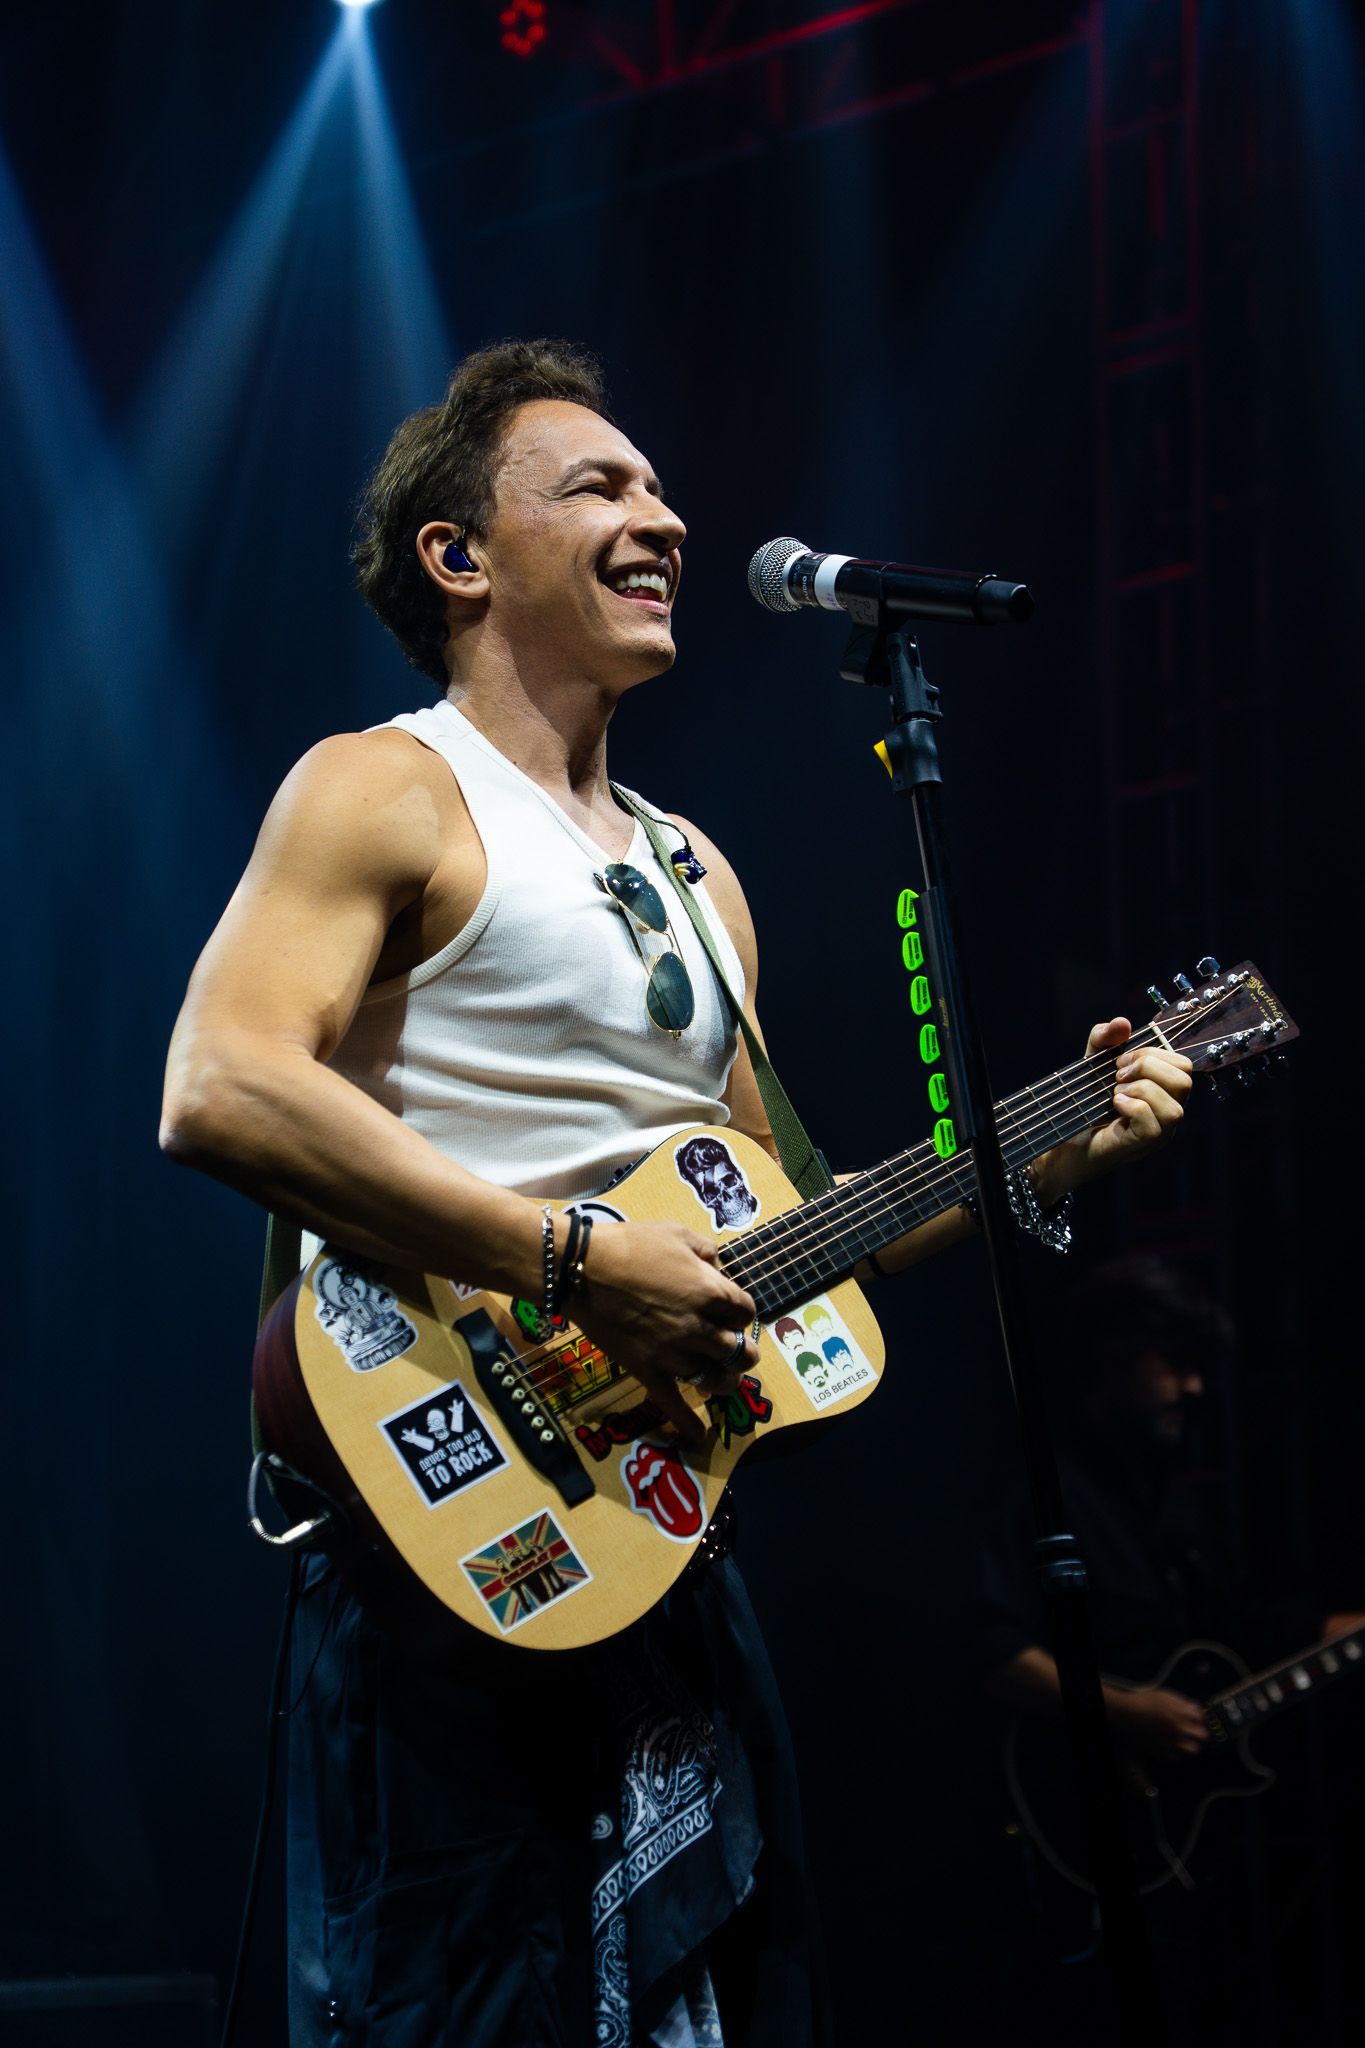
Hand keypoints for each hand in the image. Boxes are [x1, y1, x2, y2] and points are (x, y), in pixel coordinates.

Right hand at [569, 1219, 758, 1442]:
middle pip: (738, 1350)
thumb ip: (705, 1250)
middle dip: (742, 1349)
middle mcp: (698, 1327)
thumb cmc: (629, 1245)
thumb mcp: (675, 1232)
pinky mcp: (647, 1371)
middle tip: (735, 1347)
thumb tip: (717, 1266)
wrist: (580, 1269)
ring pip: (715, 1379)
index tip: (730, 1309)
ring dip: (725, 1379)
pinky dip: (688, 1424)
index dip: (741, 1311)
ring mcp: (672, 1353)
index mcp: (710, 1291)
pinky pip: (673, 1405)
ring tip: (724, 1377)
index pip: (746, 1311)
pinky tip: (699, 1436)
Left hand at [1034, 1016, 1192, 1201]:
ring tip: (1116, 1093)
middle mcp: (1168, 1111)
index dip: (1152, 1054)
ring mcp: (1160, 1132)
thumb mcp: (1093, 1061)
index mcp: (1165, 1090)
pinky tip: (1114, 1106)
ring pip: (1174, 1108)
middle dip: (1147, 1067)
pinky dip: (1131, 1107)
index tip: (1120, 1061)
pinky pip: (1153, 1125)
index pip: (1183, 1065)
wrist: (1064, 1137)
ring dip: (1140, 1091)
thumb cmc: (1085, 1101)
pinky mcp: (1143, 1145)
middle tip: (1117, 1075)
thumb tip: (1122, 1023)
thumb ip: (1105, 1038)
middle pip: (1185, 1081)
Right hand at [1108, 1684, 1208, 1760]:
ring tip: (1185, 1739)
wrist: (1127, 1713)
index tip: (1197, 1715)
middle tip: (1193, 1728)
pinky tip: (1171, 1746)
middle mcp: (1181, 1729)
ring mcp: (1173, 1742)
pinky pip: (1176, 1758)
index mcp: (1182, 1713)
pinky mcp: (1163, 1751)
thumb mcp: (1165, 1694)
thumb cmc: (1144, 1701)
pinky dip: (1176, 1753)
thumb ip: (1182, 1702)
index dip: (1200, 1715)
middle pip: (1202, 1735)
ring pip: (1193, 1749)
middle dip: (1199, 1731)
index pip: (1202, 1717)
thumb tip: (1194, 1706)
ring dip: (1191, 1743)